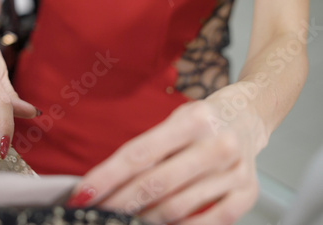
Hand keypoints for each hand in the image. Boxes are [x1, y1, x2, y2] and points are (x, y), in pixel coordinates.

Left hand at [68, 100, 263, 224]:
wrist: (248, 116)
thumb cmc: (201, 121)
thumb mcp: (173, 121)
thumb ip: (146, 151)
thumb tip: (109, 185)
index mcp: (193, 120)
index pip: (138, 154)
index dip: (106, 177)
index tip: (82, 194)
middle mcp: (217, 144)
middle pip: (155, 184)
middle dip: (119, 204)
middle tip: (96, 213)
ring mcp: (235, 171)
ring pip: (176, 208)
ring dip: (143, 219)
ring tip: (123, 220)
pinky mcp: (247, 193)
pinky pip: (208, 223)